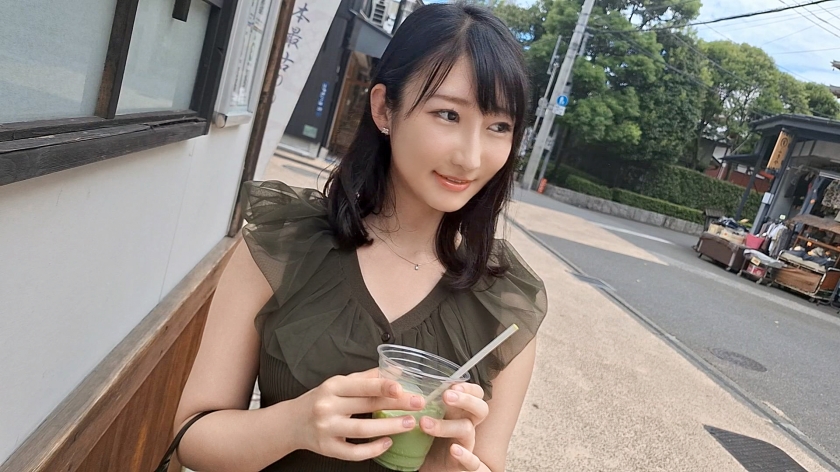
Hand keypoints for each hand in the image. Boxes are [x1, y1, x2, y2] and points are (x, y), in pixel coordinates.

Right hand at [294, 368, 424, 460]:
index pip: (362, 386)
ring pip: (362, 429)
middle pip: (367, 405)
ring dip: (389, 427)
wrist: (291, 423)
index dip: (383, 386)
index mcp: (333, 386)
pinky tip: (388, 443)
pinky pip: (353, 452)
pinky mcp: (328, 448)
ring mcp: (327, 429)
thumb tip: (396, 370)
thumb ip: (367, 378)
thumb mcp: (339, 383)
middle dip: (396, 405)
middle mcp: (328, 406)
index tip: (402, 387)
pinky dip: (373, 449)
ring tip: (409, 423)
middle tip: (418, 404)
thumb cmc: (320, 400)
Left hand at [419, 383, 488, 470]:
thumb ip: (420, 400)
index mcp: (459, 411)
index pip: (476, 394)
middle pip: (481, 408)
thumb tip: (400, 377)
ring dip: (447, 425)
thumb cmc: (426, 439)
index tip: (452, 385)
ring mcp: (466, 444)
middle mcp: (466, 425)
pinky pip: (472, 461)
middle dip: (466, 399)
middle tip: (446, 396)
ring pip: (468, 430)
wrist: (428, 467)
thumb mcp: (424, 415)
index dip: (469, 388)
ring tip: (425, 424)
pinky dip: (465, 455)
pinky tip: (453, 449)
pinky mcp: (462, 464)